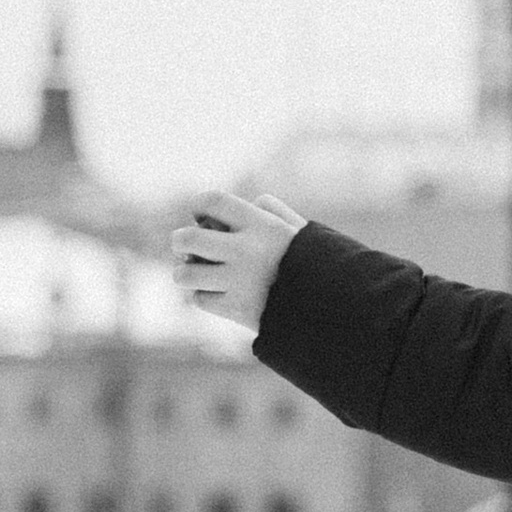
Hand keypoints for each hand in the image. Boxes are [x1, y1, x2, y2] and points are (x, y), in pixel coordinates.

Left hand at [170, 190, 304, 331]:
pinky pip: (201, 299)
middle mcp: (246, 250)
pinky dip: (204, 295)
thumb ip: (270, 210)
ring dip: (185, 273)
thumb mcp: (299, 228)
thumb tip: (245, 205)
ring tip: (193, 273)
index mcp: (262, 225)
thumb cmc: (313, 264)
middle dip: (179, 241)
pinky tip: (217, 292)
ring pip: (186, 274)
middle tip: (184, 245)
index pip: (213, 201)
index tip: (199, 214)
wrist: (332, 307)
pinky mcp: (237, 309)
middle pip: (188, 239)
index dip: (199, 205)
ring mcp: (239, 282)